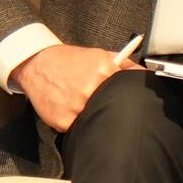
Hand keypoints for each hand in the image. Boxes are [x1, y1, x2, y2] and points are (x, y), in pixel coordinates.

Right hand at [18, 42, 136, 134]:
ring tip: (82, 103)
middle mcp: (90, 89)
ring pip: (97, 120)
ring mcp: (76, 106)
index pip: (130, 90)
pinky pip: (78, 128)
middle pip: (114, 109)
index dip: (130, 98)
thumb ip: (124, 65)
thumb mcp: (98, 55)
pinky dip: (77, 122)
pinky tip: (69, 109)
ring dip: (93, 116)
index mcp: (103, 71)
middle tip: (102, 103)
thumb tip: (145, 75)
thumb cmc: (69, 61)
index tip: (128, 101)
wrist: (36, 64)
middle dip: (111, 107)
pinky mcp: (64, 120)